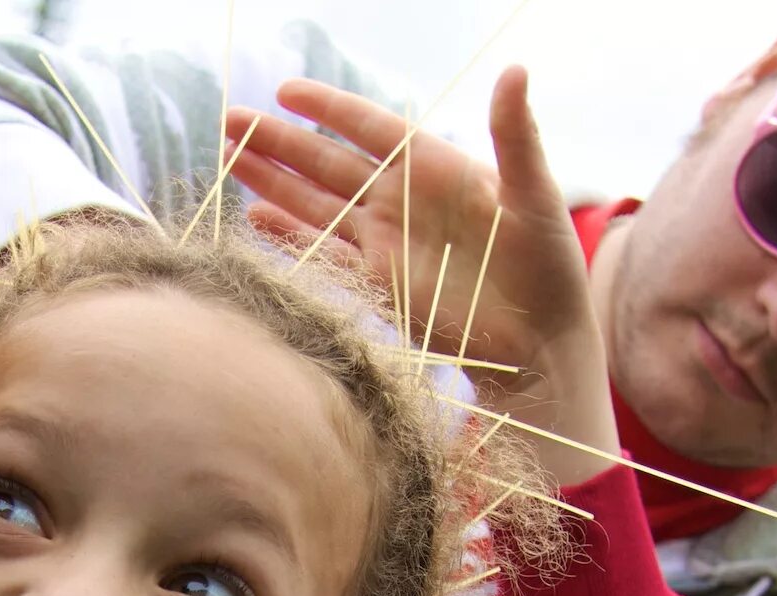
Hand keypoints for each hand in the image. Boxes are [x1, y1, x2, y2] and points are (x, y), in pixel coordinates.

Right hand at [227, 67, 614, 478]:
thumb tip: (515, 70)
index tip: (286, 91)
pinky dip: (290, 238)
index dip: (328, 109)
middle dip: (279, 143)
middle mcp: (402, 199)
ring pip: (317, 204)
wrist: (538, 344)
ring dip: (273, 182)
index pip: (370, 128)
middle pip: (329, 163)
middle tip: (229, 119)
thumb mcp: (535, 195)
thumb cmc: (548, 267)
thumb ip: (516, 136)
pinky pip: (324, 253)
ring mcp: (385, 242)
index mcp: (435, 167)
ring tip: (228, 158)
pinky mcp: (377, 283)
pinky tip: (254, 220)